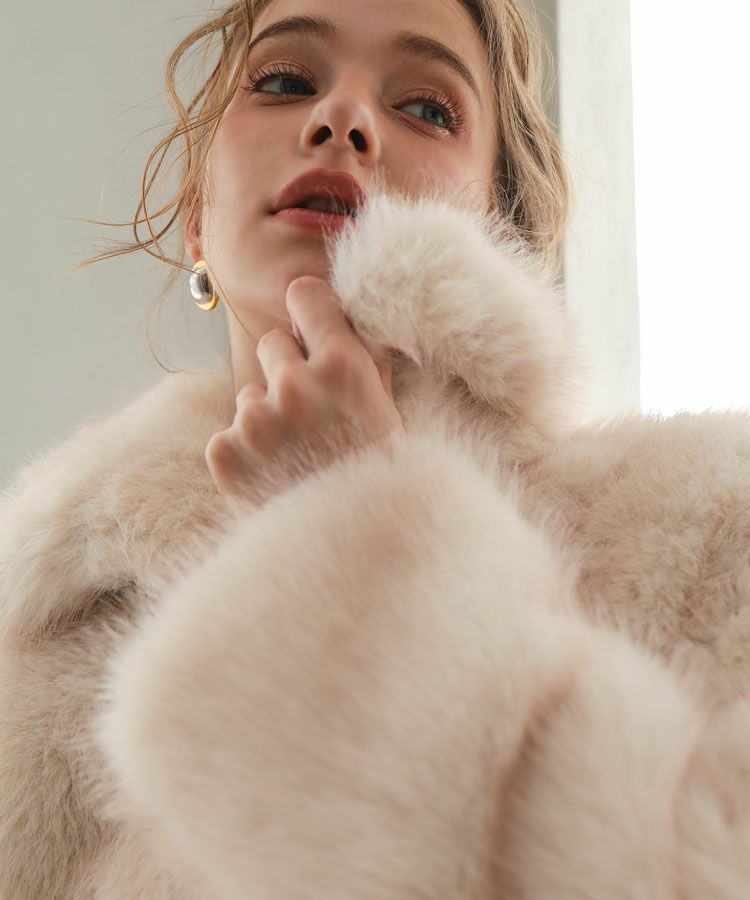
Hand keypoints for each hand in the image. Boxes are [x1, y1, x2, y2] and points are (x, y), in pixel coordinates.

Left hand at [206, 276, 405, 511]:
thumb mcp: (387, 412)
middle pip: (273, 344)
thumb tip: (343, 318)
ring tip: (297, 458)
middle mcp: (294, 385)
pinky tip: (275, 478)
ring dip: (268, 417)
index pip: (304, 295)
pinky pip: (230, 434)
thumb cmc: (378, 480)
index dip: (309, 313)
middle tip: (312, 415)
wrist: (354, 552)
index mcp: (342, 367)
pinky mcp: (225, 454)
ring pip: (251, 395)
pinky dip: (246, 453)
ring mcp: (255, 421)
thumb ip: (363, 359)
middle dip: (288, 370)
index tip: (312, 331)